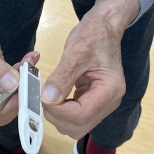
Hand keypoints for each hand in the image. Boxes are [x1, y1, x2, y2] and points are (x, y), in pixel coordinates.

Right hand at [0, 0, 38, 125]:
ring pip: (7, 96)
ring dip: (21, 83)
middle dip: (15, 96)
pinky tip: (29, 60)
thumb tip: (11, 85)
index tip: (23, 94)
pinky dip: (20, 72)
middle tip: (29, 81)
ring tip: (30, 66)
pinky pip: (9, 81)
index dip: (4, 106)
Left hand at [40, 0, 138, 139]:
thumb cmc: (93, 35)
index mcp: (110, 90)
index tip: (43, 96)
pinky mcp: (94, 101)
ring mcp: (103, 103)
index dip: (58, 110)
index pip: (81, 115)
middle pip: (79, 126)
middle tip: (44, 96)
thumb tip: (47, 98)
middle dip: (58, 115)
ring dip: (59, 115)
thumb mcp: (75, 52)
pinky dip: (63, 110)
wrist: (104, 27)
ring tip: (50, 94)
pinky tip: (56, 94)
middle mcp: (110, 102)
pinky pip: (76, 115)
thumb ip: (62, 76)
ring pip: (76, 125)